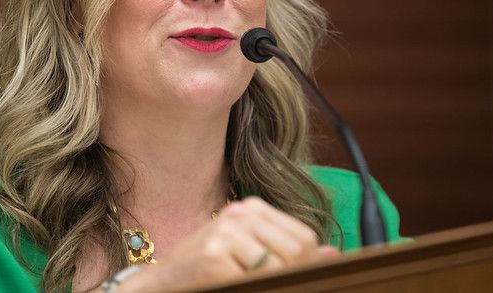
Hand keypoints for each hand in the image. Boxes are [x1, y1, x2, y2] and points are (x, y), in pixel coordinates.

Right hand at [118, 196, 338, 290]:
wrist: (160, 285)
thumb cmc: (206, 272)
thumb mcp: (247, 256)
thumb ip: (287, 253)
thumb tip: (332, 254)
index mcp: (250, 208)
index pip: (304, 237)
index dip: (303, 266)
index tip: (285, 278)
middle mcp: (238, 214)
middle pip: (297, 252)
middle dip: (289, 277)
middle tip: (258, 282)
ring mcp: (225, 233)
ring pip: (280, 270)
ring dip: (268, 285)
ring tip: (242, 283)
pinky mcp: (213, 257)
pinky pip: (256, 283)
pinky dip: (249, 289)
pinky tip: (229, 286)